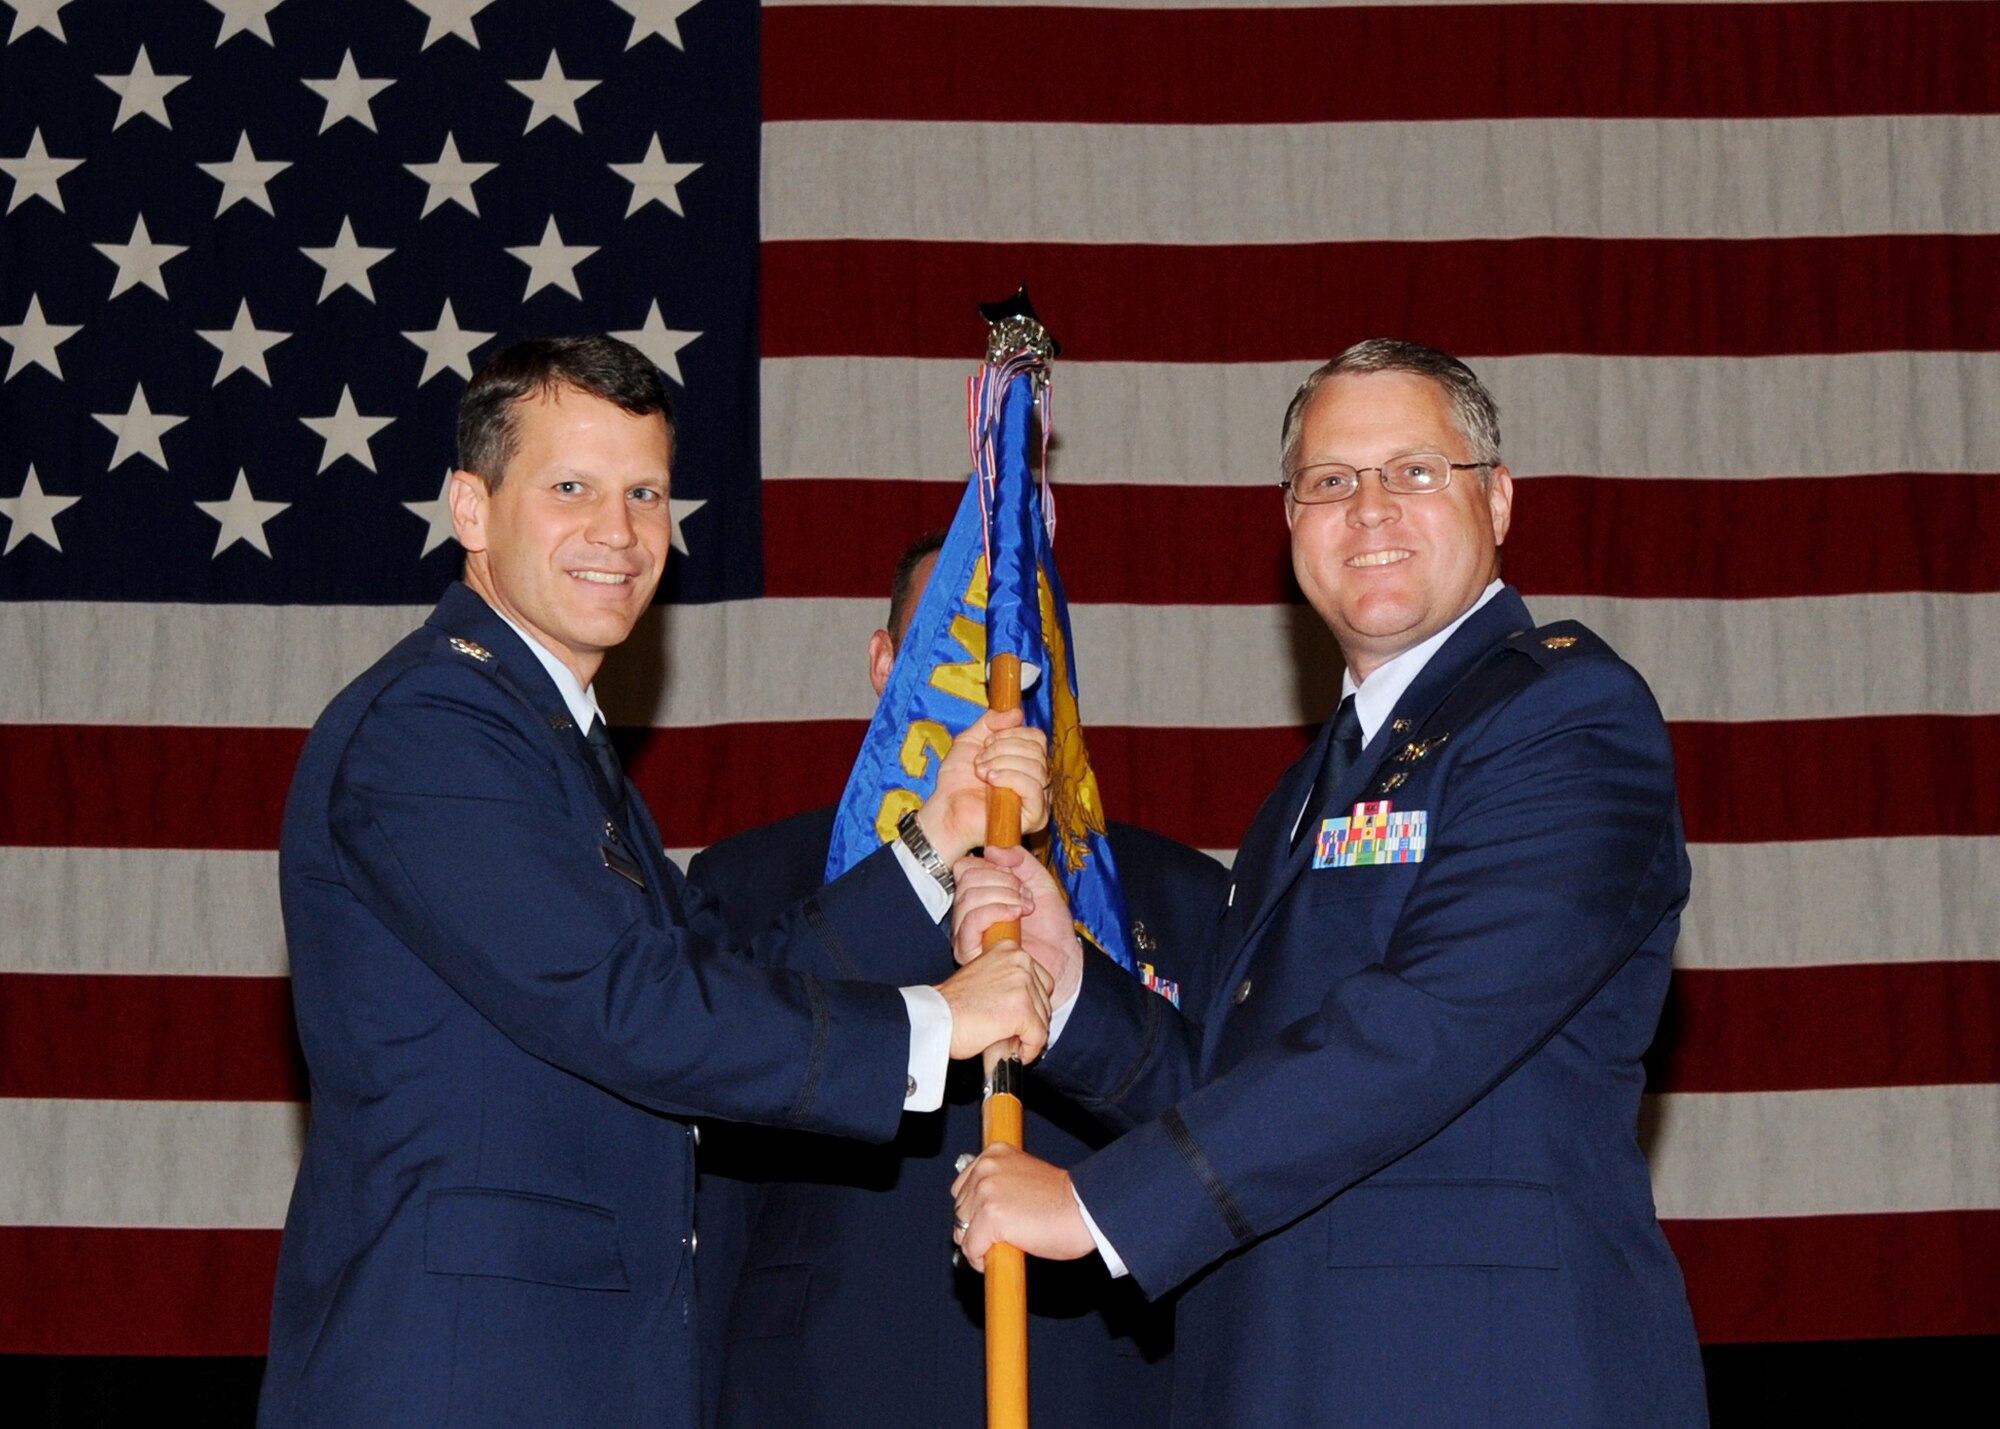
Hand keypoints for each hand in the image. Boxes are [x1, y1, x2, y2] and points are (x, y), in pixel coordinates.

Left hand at [916, 709, 1049, 862]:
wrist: (946, 811)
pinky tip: (992, 780)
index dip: (1012, 734)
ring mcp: (1039, 799)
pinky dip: (1011, 777)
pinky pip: (1034, 788)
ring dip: (1002, 763)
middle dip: (1003, 748)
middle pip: (1037, 750)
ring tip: (982, 772)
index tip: (986, 743)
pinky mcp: (1035, 816)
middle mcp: (1038, 780)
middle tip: (980, 761)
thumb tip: (1017, 713)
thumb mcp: (970, 741)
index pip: (1037, 738)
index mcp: (1027, 762)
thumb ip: (991, 723)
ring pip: (1036, 766)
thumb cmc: (957, 782)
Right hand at [936, 939, 1052, 1062]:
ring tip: (1008, 1041)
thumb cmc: (951, 1005)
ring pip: (1043, 1019)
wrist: (935, 1020)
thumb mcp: (984, 977)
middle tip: (1012, 1032)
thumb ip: (1008, 981)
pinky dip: (1029, 1050)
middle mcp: (1019, 961)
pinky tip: (1014, 1052)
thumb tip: (1029, 1002)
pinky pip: (1038, 1037)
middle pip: (1044, 999)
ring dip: (1028, 1036)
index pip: (1040, 979)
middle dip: (1031, 1020)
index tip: (1016, 1015)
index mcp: (1009, 949)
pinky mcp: (1022, 1010)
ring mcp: (1022, 985)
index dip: (1030, 1003)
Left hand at [950, 1144, 1096, 1271]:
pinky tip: (999, 1258)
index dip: (972, 1211)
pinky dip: (980, 1260)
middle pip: (959, 1210)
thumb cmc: (1065, 1200)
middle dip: (973, 1229)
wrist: (1086, 1209)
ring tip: (998, 1250)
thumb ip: (1001, 1186)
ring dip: (976, 1245)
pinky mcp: (991, 1217)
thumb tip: (979, 1212)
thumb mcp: (1025, 1177)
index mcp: (995, 1154)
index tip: (982, 1224)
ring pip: (962, 1231)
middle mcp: (986, 1168)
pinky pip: (971, 1248)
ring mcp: (987, 1192)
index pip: (962, 1187)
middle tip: (993, 1241)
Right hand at [953, 845, 1082, 1007]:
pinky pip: (969, 922)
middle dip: (1003, 881)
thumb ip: (1020, 861)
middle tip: (1025, 896)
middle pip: (967, 879)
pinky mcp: (969, 951)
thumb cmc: (1051, 927)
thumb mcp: (1040, 882)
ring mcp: (965, 932)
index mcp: (980, 895)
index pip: (965, 867)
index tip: (1018, 878)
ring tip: (1025, 908)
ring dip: (1003, 896)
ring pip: (968, 898)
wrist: (1063, 962)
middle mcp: (967, 913)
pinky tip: (1016, 916)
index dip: (991, 866)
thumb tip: (991, 850)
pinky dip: (995, 910)